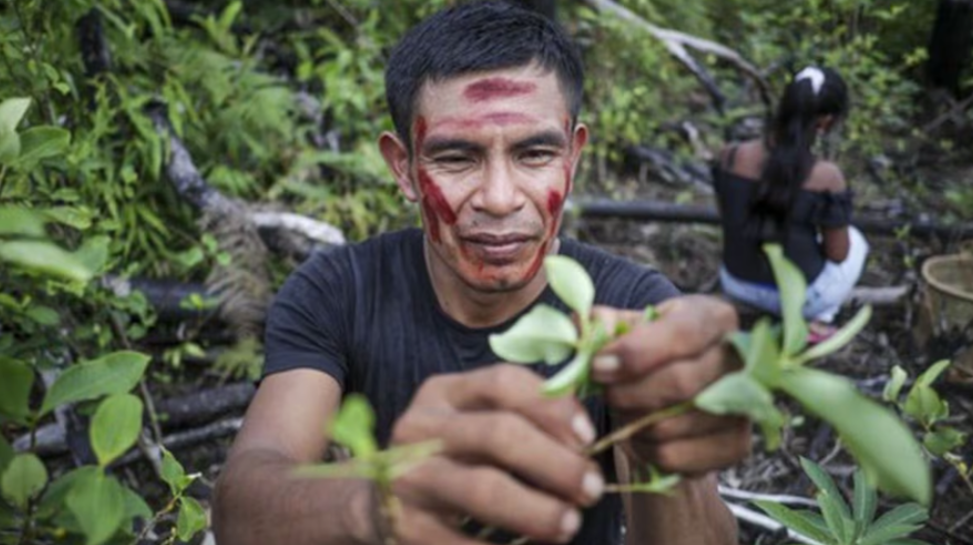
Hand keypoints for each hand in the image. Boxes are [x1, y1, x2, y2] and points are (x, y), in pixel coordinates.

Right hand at [374, 365, 603, 543]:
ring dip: (537, 510)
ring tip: (570, 525)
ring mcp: (408, 476)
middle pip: (499, 434)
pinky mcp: (404, 524)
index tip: (589, 437)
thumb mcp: (472, 422)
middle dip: (555, 463)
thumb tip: (585, 440)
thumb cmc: (449, 458)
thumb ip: (522, 418)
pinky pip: (462, 542)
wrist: (378, 502)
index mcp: (444, 392)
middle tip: (593, 489)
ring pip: (483, 489)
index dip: (552, 407)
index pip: (503, 383)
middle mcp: (421, 427)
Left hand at [589, 295, 749, 475]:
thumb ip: (605, 323)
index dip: (636, 352)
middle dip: (629, 392)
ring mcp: (743, 406)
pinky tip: (638, 434)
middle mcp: (739, 360)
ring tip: (622, 409)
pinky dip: (645, 450)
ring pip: (674, 424)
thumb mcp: (629, 324)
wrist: (679, 386)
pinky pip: (676, 457)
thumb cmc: (651, 348)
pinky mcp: (735, 445)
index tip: (598, 366)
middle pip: (681, 383)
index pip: (682, 334)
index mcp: (714, 317)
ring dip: (633, 422)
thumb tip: (586, 326)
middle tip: (604, 392)